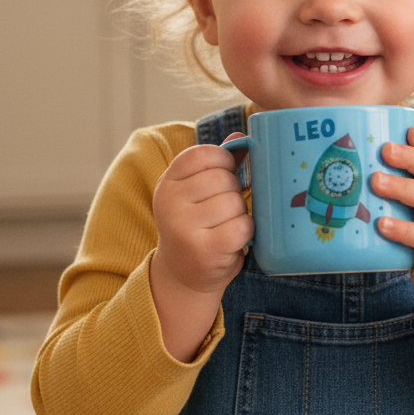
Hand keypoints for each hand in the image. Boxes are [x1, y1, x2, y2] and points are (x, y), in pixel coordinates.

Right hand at [149, 133, 252, 360]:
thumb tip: (241, 139)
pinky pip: (242, 226)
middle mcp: (169, 202)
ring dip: (239, 214)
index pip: (204, 154)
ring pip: (235, 202)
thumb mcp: (197, 191)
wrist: (183, 275)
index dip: (224, 162)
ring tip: (225, 226)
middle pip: (223, 178)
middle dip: (233, 192)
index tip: (224, 176)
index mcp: (168, 182)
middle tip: (223, 210)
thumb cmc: (197, 224)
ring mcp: (184, 227)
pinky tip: (232, 239)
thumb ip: (217, 163)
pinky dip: (245, 232)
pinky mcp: (204, 250)